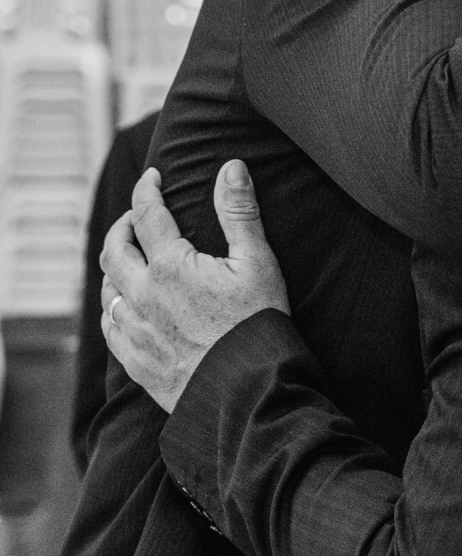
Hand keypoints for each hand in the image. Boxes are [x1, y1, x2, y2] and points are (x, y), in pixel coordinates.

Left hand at [99, 162, 287, 414]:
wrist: (246, 388)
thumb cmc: (258, 323)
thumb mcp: (259, 262)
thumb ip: (240, 212)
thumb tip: (231, 166)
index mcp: (171, 266)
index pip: (148, 214)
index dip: (148, 189)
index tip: (153, 175)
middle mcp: (142, 294)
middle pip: (114, 249)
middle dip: (123, 226)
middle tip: (137, 216)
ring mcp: (134, 328)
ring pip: (109, 287)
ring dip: (117, 266)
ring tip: (132, 259)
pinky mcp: (134, 357)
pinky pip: (110, 324)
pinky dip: (115, 305)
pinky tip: (127, 304)